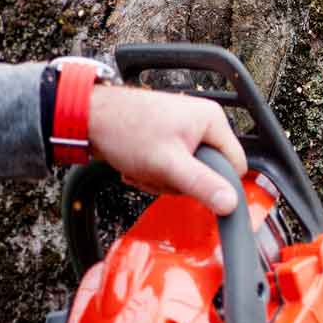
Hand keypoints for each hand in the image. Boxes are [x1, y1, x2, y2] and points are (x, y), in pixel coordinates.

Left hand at [87, 86, 247, 214]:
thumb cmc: (124, 130)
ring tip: (144, 168)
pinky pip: (173, 167)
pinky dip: (155, 173)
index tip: (191, 186)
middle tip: (159, 174)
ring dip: (164, 179)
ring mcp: (184, 130)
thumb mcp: (168, 164)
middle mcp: (202, 122)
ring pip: (188, 172)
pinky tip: (139, 166)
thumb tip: (231, 204)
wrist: (87, 118)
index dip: (216, 182)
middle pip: (209, 171)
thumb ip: (202, 185)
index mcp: (212, 120)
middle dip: (181, 181)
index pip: (235, 165)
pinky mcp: (168, 138)